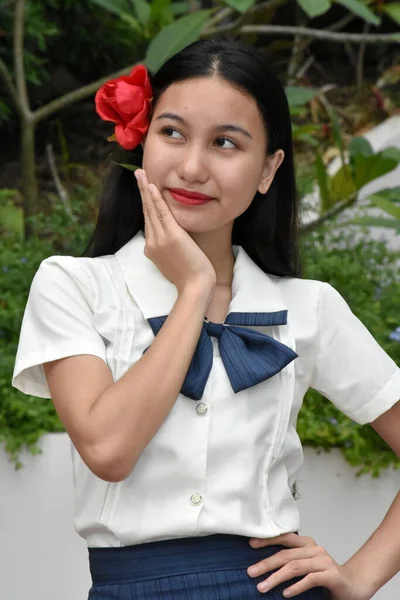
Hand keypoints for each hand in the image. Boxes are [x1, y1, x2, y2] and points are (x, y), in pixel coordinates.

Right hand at [135, 169, 216, 292]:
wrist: (195, 287)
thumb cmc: (190, 277)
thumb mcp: (174, 261)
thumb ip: (169, 248)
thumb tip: (171, 239)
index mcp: (151, 249)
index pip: (148, 221)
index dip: (145, 203)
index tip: (144, 189)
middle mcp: (152, 243)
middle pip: (146, 212)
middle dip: (141, 191)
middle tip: (138, 174)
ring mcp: (160, 240)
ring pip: (151, 210)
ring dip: (145, 189)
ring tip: (141, 173)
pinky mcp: (172, 237)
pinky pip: (161, 214)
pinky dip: (156, 199)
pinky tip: (152, 186)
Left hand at [247, 533, 371, 598]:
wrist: (353, 586)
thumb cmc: (325, 577)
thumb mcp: (305, 566)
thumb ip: (291, 562)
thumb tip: (263, 566)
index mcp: (307, 544)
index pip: (284, 538)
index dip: (267, 540)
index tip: (250, 544)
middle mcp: (315, 549)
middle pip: (286, 554)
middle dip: (266, 563)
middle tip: (251, 572)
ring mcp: (324, 561)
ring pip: (295, 567)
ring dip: (276, 577)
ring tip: (262, 587)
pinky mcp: (331, 575)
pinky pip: (310, 579)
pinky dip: (296, 587)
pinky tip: (285, 593)